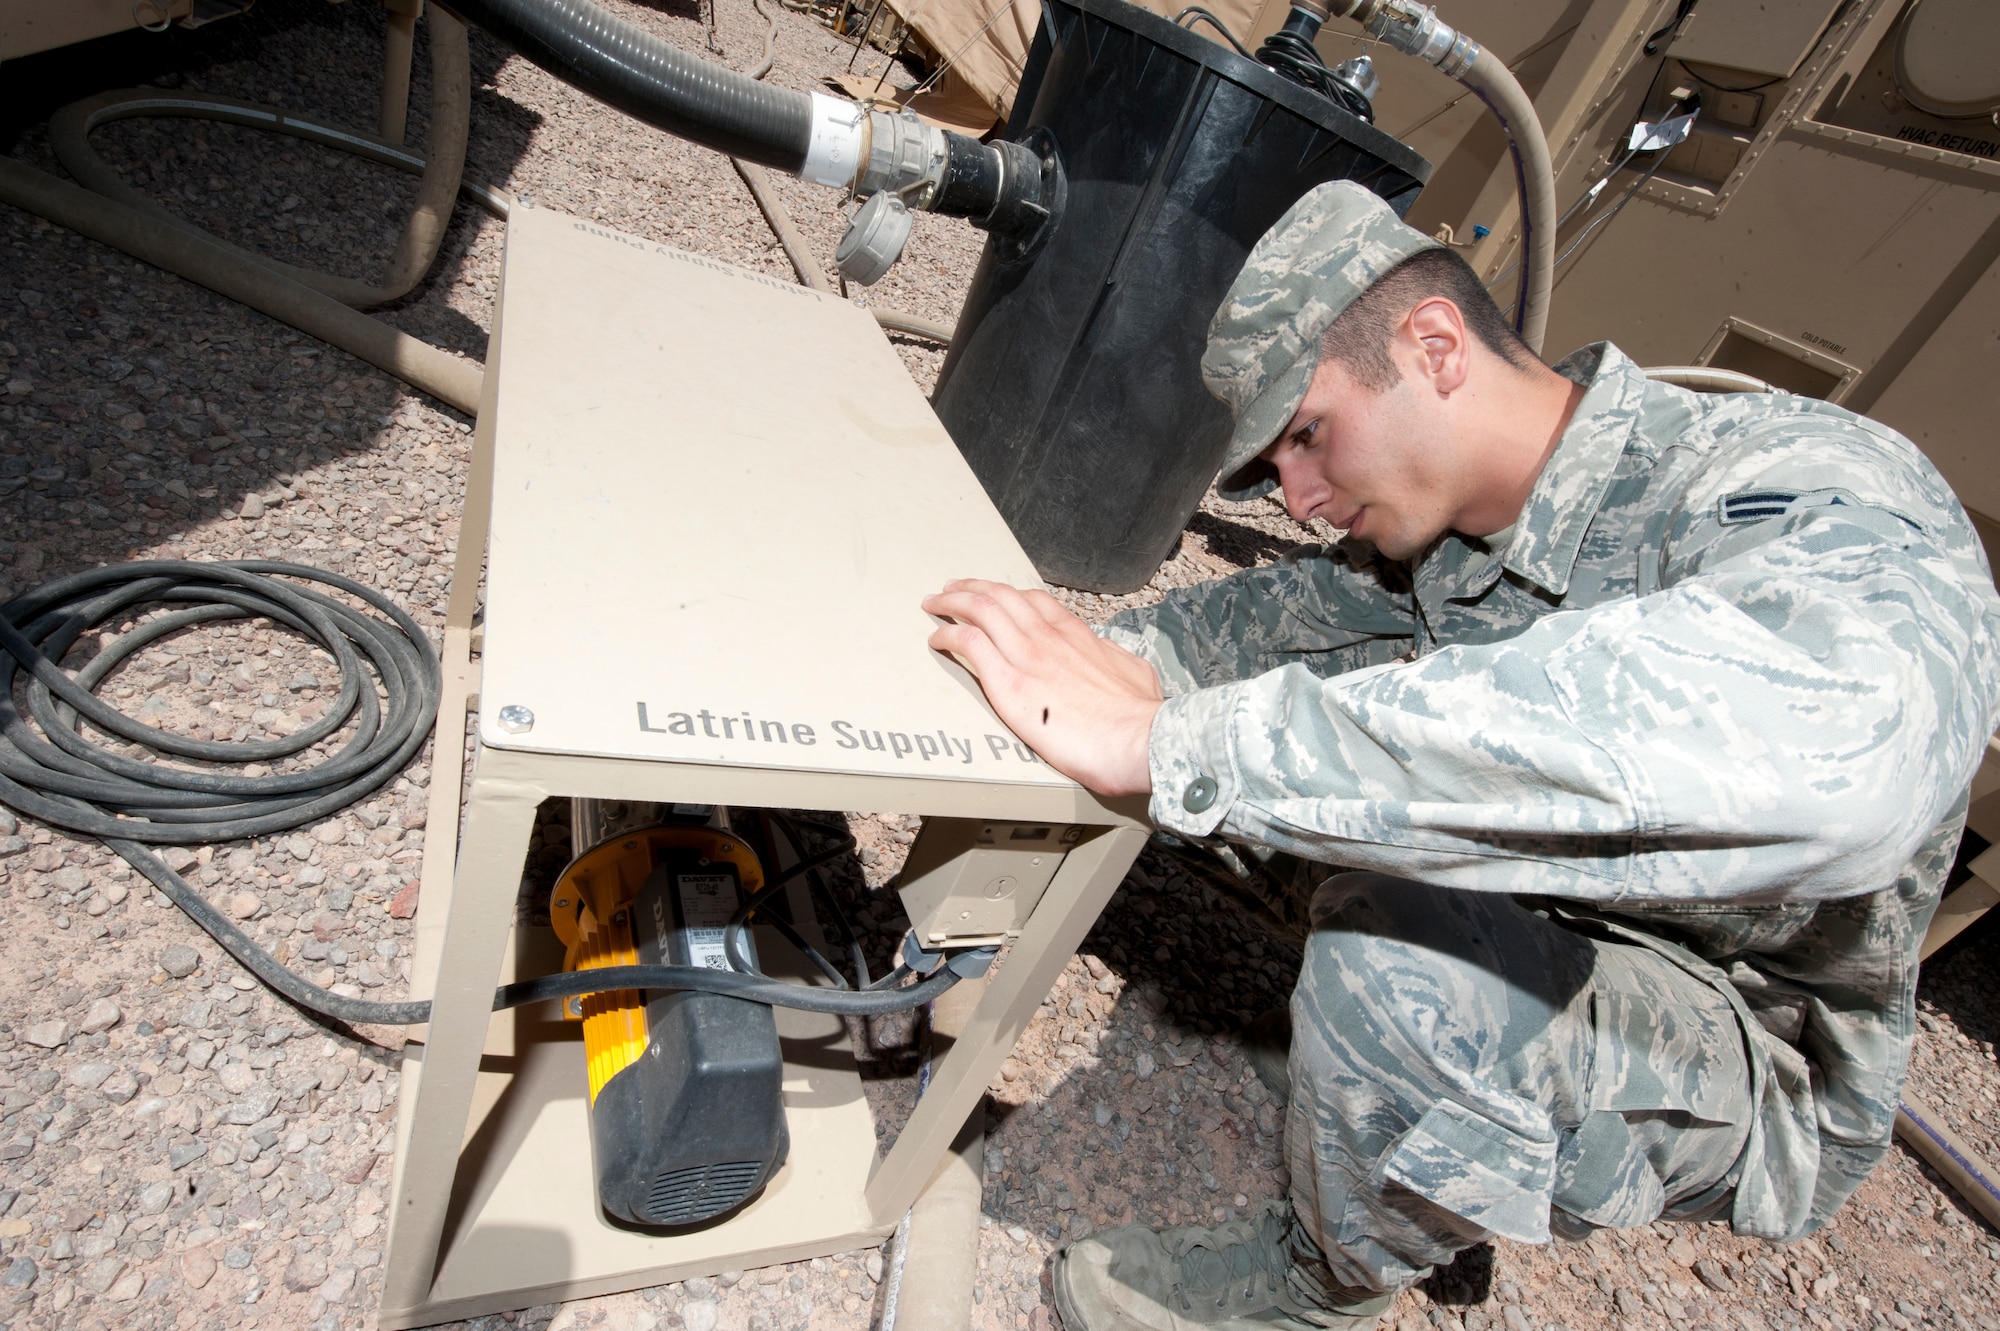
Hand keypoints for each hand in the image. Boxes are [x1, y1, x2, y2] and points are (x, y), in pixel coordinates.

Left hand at [922, 579, 1162, 795]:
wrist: (1138, 738)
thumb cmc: (1139, 716)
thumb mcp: (1135, 673)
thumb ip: (1114, 659)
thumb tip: (1110, 656)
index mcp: (1076, 635)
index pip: (1035, 602)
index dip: (1007, 594)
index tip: (993, 593)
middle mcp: (1048, 637)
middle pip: (1001, 596)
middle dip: (971, 588)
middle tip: (951, 588)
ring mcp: (1028, 656)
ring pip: (980, 610)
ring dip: (952, 602)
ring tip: (934, 603)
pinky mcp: (1010, 682)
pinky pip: (969, 644)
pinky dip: (948, 635)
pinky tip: (937, 638)